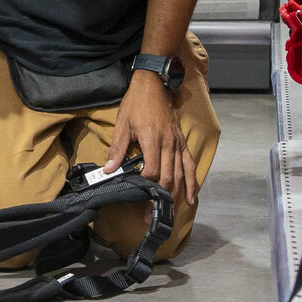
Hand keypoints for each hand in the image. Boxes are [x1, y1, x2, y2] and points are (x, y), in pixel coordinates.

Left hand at [105, 73, 198, 215]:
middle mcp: (169, 144)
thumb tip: (109, 170)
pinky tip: (191, 196)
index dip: (144, 186)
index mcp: (153, 140)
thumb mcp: (123, 124)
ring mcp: (178, 144)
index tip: (136, 196)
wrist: (154, 85)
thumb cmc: (137, 103)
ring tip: (168, 212)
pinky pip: (190, 165)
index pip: (152, 171)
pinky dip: (192, 182)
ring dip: (176, 195)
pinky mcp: (182, 142)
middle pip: (168, 178)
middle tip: (149, 217)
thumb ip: (117, 149)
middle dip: (158, 199)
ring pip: (181, 175)